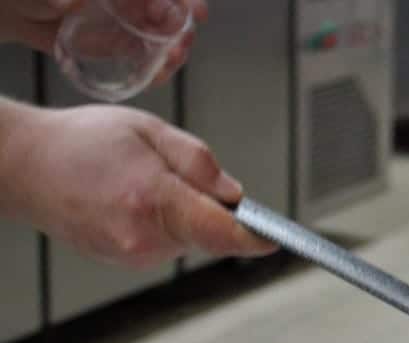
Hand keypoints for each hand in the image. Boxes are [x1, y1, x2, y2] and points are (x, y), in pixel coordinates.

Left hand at [0, 0, 207, 82]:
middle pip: (172, 12)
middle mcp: (131, 0)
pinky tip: (157, 76)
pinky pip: (147, 57)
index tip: (196, 13)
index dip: (186, 1)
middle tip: (179, 47)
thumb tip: (65, 3)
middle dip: (182, 29)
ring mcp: (127, 21)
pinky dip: (157, 68)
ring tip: (171, 63)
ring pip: (165, 36)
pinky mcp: (119, 44)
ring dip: (176, 51)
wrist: (14, 9)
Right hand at [1, 102, 275, 266]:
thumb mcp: (149, 130)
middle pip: (209, 234)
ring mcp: (133, 255)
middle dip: (208, 208)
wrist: (24, 166)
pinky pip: (166, 243)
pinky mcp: (125, 261)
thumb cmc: (83, 141)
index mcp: (154, 201)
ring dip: (183, 215)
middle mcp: (144, 238)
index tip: (275, 239)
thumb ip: (198, 162)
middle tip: (173, 174)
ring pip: (188, 239)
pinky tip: (131, 200)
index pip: (222, 233)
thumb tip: (235, 195)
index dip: (254, 238)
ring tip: (141, 183)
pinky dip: (163, 223)